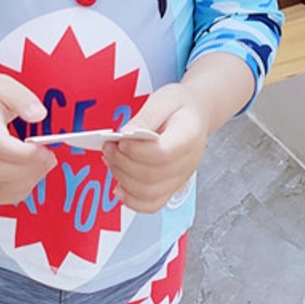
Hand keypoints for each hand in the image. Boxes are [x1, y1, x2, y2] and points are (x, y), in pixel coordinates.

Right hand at [0, 74, 56, 205]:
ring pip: (0, 188)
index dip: (24, 154)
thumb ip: (22, 99)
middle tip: (49, 158)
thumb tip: (39, 114)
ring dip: (28, 181)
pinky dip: (19, 191)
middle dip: (31, 169)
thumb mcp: (4, 85)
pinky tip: (31, 175)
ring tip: (43, 165)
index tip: (44, 149)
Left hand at [103, 83, 210, 213]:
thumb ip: (146, 116)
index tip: (120, 141)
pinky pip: (152, 204)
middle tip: (108, 147)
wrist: (197, 114)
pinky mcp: (171, 186)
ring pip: (148, 193)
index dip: (137, 151)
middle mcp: (187, 163)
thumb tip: (124, 133)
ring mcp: (180, 178)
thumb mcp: (164, 99)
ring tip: (110, 160)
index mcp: (189, 137)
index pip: (163, 153)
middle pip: (152, 176)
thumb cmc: (180, 106)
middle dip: (123, 163)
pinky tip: (118, 188)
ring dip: (123, 179)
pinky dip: (132, 201)